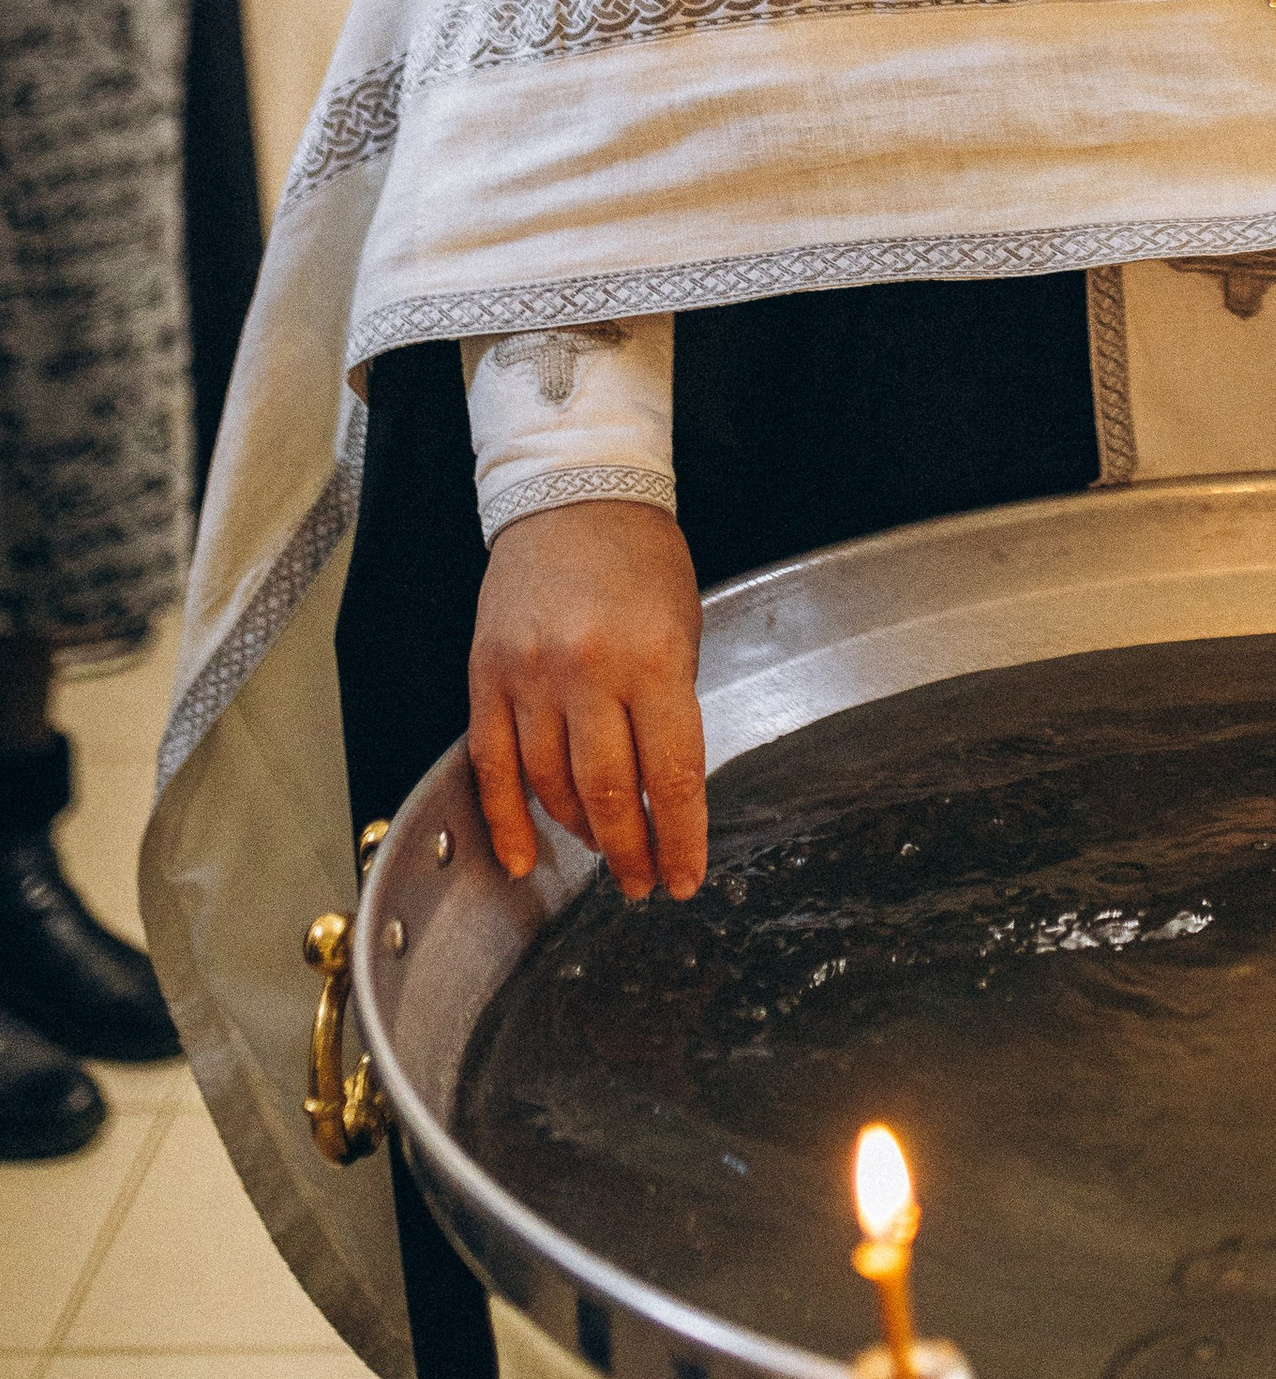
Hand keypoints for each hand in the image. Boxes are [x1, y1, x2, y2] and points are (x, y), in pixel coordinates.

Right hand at [468, 501, 706, 902]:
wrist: (571, 496)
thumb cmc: (640, 559)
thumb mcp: (682, 626)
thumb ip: (671, 703)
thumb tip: (663, 789)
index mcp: (652, 657)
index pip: (672, 773)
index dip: (680, 837)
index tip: (685, 877)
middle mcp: (588, 671)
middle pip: (608, 791)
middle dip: (631, 850)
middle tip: (644, 882)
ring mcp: (529, 675)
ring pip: (549, 785)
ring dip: (580, 832)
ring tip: (604, 854)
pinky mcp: (486, 675)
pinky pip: (491, 765)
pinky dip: (506, 819)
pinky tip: (524, 856)